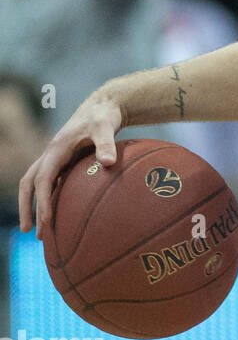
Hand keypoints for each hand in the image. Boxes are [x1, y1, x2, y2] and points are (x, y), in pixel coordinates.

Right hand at [19, 93, 123, 238]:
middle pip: (29, 184)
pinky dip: (47, 199)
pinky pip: (50, 183)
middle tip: (28, 232)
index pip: (43, 179)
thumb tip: (109, 163)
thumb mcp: (106, 127)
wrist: (103, 107)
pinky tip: (55, 216)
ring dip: (33, 206)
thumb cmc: (104, 116)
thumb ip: (107, 144)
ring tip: (37, 232)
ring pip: (36, 185)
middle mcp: (51, 154)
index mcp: (56, 149)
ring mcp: (55, 158)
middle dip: (26, 207)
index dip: (42, 201)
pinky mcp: (63, 162)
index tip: (45, 221)